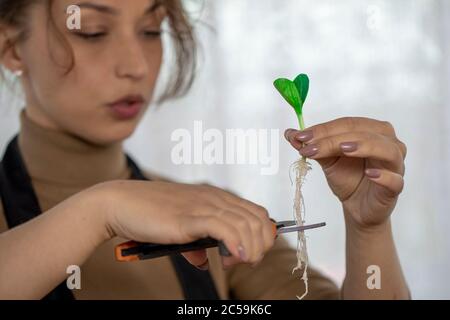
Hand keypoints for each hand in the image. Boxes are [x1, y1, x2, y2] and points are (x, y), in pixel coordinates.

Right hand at [90, 180, 274, 269]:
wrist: (121, 203)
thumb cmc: (149, 214)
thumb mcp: (180, 228)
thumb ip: (195, 243)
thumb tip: (202, 262)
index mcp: (215, 197)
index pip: (256, 212)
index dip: (262, 235)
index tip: (249, 253)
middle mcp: (214, 198)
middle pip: (257, 219)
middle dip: (261, 244)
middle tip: (245, 261)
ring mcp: (202, 206)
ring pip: (246, 224)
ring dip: (250, 248)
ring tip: (235, 262)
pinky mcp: (189, 217)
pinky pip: (224, 228)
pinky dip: (236, 244)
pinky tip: (233, 257)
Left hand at [284, 117, 406, 230]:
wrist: (357, 207)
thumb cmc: (348, 178)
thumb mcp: (327, 160)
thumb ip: (313, 146)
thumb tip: (290, 133)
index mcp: (372, 132)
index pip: (348, 124)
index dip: (323, 129)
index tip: (300, 137)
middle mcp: (388, 144)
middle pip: (365, 132)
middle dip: (335, 137)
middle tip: (311, 145)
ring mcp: (395, 165)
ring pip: (387, 150)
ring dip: (364, 146)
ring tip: (343, 148)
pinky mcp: (396, 188)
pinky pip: (396, 180)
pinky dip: (384, 175)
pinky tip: (370, 174)